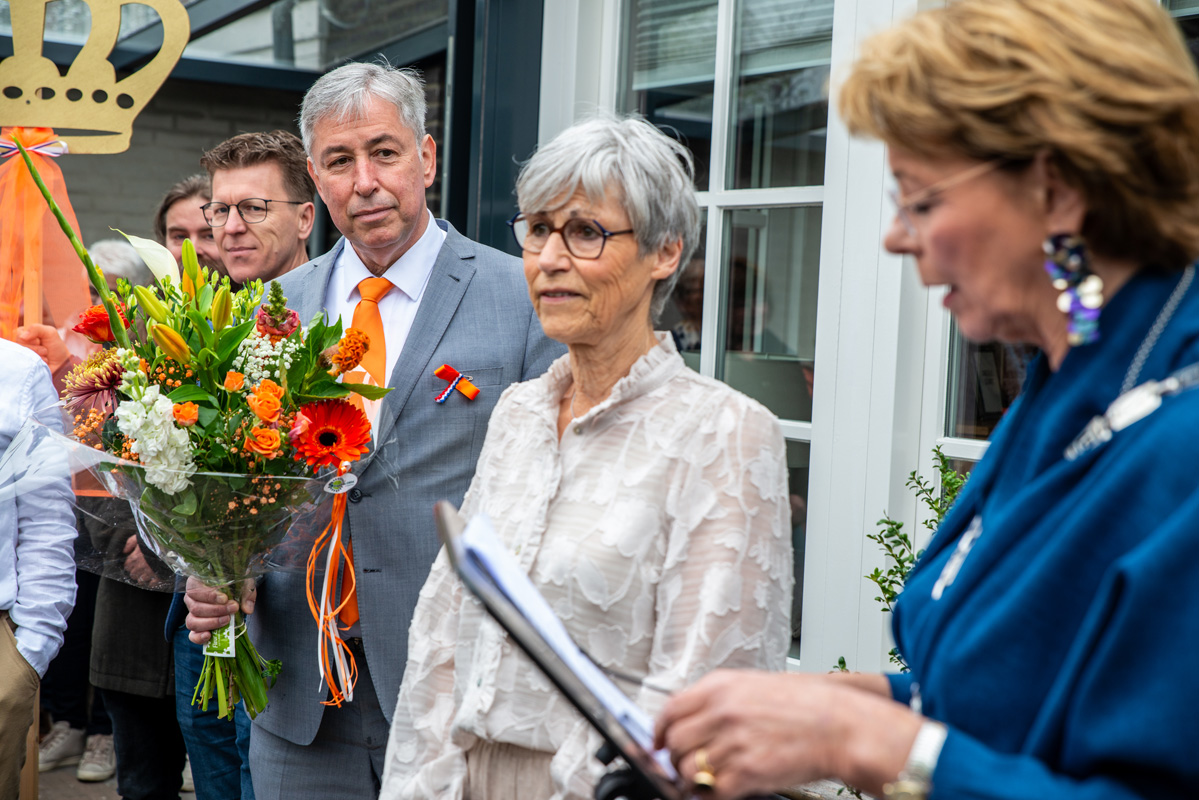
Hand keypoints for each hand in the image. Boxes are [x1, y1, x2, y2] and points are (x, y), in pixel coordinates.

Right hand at [14, 324, 69, 371]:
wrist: (61, 363)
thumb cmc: (55, 346)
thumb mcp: (50, 332)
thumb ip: (36, 328)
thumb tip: (22, 336)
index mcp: (23, 333)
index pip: (18, 334)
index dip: (30, 339)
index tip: (40, 340)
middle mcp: (19, 343)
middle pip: (19, 344)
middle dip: (35, 347)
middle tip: (44, 349)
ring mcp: (21, 354)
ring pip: (22, 353)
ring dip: (37, 354)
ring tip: (44, 355)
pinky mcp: (23, 363)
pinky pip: (24, 362)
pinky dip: (36, 362)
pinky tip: (41, 362)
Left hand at [122, 535, 157, 585]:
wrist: (168, 544)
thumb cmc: (153, 540)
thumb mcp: (139, 537)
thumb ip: (129, 543)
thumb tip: (125, 551)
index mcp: (134, 558)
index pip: (127, 566)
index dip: (130, 565)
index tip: (133, 564)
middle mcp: (140, 567)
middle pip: (133, 575)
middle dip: (135, 573)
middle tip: (139, 570)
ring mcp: (149, 572)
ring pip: (141, 581)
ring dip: (142, 579)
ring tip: (145, 576)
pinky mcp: (158, 575)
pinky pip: (152, 584)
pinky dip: (151, 583)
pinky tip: (152, 580)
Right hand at [184, 576, 255, 644]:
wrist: (236, 592)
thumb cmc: (235, 583)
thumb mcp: (242, 582)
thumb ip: (246, 593)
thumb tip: (247, 609)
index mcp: (196, 583)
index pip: (195, 589)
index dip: (209, 596)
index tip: (225, 599)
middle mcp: (191, 599)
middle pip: (196, 608)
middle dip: (216, 610)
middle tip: (233, 608)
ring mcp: (192, 614)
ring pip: (193, 622)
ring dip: (211, 622)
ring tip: (227, 620)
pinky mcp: (197, 628)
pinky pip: (192, 635)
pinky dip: (199, 637)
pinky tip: (209, 636)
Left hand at [654, 670, 920, 798]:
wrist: (840, 726)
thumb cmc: (807, 705)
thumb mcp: (754, 685)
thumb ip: (718, 700)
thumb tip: (692, 720)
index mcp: (720, 687)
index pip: (670, 710)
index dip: (659, 730)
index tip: (657, 742)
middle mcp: (721, 712)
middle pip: (674, 742)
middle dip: (675, 758)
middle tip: (686, 765)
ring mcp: (732, 743)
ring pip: (688, 770)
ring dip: (693, 781)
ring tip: (708, 780)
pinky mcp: (746, 773)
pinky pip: (712, 792)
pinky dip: (714, 795)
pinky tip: (726, 789)